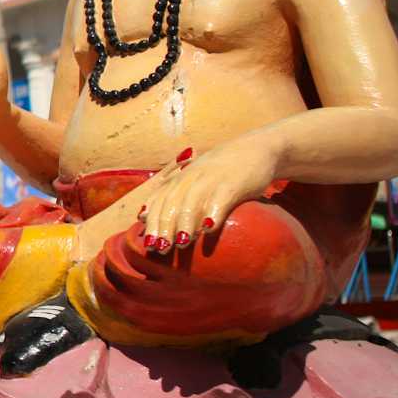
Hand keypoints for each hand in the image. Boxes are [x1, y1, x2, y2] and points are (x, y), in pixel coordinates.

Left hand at [136, 136, 281, 254]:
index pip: (159, 201)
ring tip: (180, 243)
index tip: (147, 244)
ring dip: (184, 223)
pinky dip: (213, 214)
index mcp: (180, 179)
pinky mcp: (233, 183)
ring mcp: (211, 180)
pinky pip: (220, 199)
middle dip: (164, 227)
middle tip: (160, 249)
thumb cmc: (219, 170)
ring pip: (192, 202)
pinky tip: (208, 230)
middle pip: (171, 204)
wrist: (255, 148)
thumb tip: (142, 217)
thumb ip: (168, 195)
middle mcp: (191, 178)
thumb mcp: (190, 179)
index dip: (152, 222)